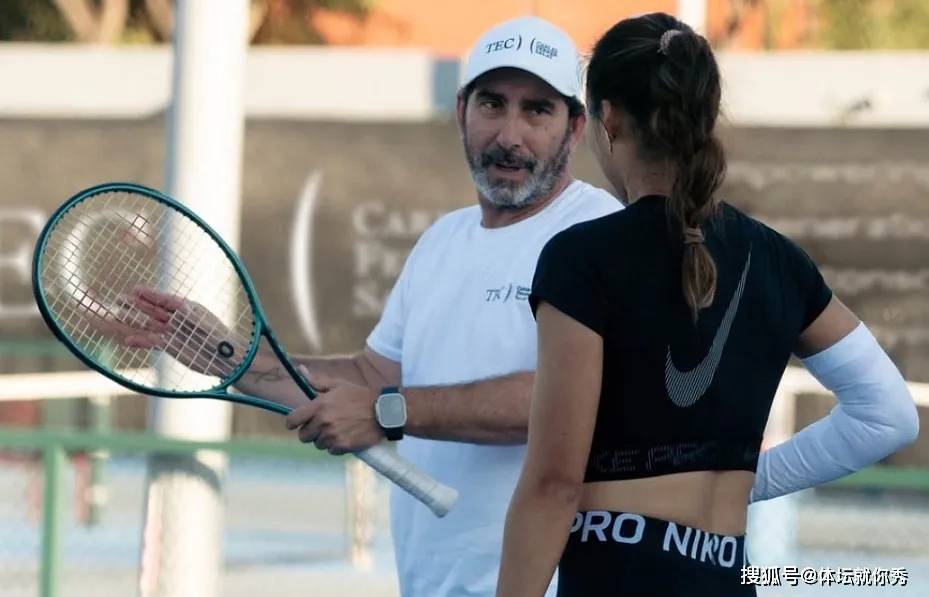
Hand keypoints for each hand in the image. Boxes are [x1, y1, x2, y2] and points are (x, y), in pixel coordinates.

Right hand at [97, 286, 243, 377]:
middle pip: (153, 310)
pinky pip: (152, 342)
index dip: (150, 294)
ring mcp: (174, 333)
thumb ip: (192, 315)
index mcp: (187, 309)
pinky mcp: (171, 347)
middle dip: (137, 304)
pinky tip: (127, 340)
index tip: (135, 289)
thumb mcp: (205, 323)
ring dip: (134, 321)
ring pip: (149, 325)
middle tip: (119, 299)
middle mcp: (178, 320)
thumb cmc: (219, 337)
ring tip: (117, 315)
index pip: (164, 299)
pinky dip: (140, 341)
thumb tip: (181, 307)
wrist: (227, 359)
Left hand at [285, 373, 382, 454]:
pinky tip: (345, 437)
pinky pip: (331, 451)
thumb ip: (317, 381)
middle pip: (303, 436)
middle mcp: (323, 422)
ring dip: (324, 439)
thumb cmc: (359, 396)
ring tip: (337, 430)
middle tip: (322, 426)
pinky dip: (336, 446)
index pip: (292, 420)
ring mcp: (332, 436)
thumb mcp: (338, 385)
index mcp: (319, 406)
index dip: (294, 422)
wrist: (383, 412)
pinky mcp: (342, 446)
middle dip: (311, 432)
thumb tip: (300, 370)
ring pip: (318, 444)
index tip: (298, 423)